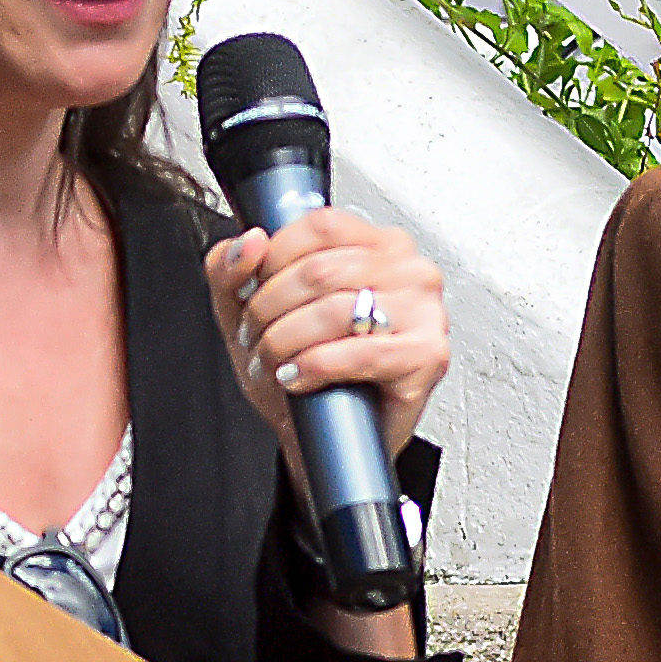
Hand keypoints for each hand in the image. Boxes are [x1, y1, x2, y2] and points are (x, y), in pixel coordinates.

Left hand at [202, 205, 451, 486]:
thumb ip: (233, 267)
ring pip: (337, 309)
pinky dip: (318, 366)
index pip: (321, 225)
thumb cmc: (304, 370)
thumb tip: (249, 243)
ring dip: (288, 341)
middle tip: (257, 337)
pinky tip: (300, 377)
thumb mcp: (250, 310)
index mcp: (377, 245)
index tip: (253, 290)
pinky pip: (362, 353)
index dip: (272, 259)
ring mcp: (424, 312)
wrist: (323, 436)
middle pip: (321, 269)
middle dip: (271, 309)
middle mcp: (408, 270)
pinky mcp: (427, 356)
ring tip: (275, 361)